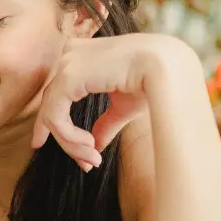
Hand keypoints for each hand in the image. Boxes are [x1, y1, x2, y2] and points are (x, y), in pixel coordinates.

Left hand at [33, 33, 194, 169]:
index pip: (58, 94)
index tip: (65, 150)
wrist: (168, 68)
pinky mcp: (67, 77)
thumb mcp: (123, 106)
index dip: (60, 125)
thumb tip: (95, 145)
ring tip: (92, 160)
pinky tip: (90, 146)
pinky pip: (55, 116)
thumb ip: (105, 123)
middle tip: (85, 165)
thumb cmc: (152, 82)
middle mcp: (70, 55)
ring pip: (52, 114)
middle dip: (66, 140)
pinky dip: (69, 137)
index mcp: (82, 55)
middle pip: (53, 106)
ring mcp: (66, 64)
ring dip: (70, 144)